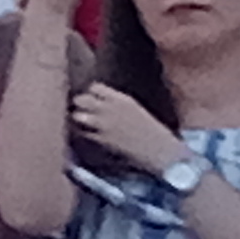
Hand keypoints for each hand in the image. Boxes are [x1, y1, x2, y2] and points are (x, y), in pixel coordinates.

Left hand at [69, 83, 190, 178]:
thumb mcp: (135, 110)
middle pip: (82, 98)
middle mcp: (111, 108)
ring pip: (78, 115)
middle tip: (83, 112)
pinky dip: (83, 134)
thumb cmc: (152, 131)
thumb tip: (101, 103)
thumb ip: (117, 104)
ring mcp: (105, 124)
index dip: (91, 94)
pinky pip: (84, 133)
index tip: (91, 100)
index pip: (95, 87)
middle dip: (80, 104)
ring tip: (82, 124)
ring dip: (78, 119)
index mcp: (122, 99)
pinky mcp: (102, 140)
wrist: (161, 151)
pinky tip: (88, 136)